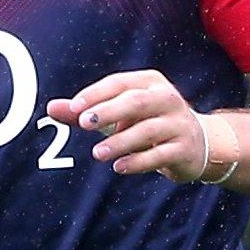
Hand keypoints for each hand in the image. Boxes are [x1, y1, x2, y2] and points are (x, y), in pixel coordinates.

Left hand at [48, 70, 207, 181]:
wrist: (198, 142)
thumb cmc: (149, 123)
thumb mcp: (119, 114)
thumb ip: (85, 110)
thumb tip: (51, 107)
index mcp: (150, 83)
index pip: (120, 83)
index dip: (97, 94)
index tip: (75, 108)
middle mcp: (167, 99)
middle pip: (137, 102)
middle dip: (109, 112)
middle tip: (84, 124)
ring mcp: (179, 124)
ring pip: (149, 130)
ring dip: (121, 142)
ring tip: (97, 154)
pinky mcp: (185, 148)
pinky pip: (161, 154)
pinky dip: (139, 161)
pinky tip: (120, 167)